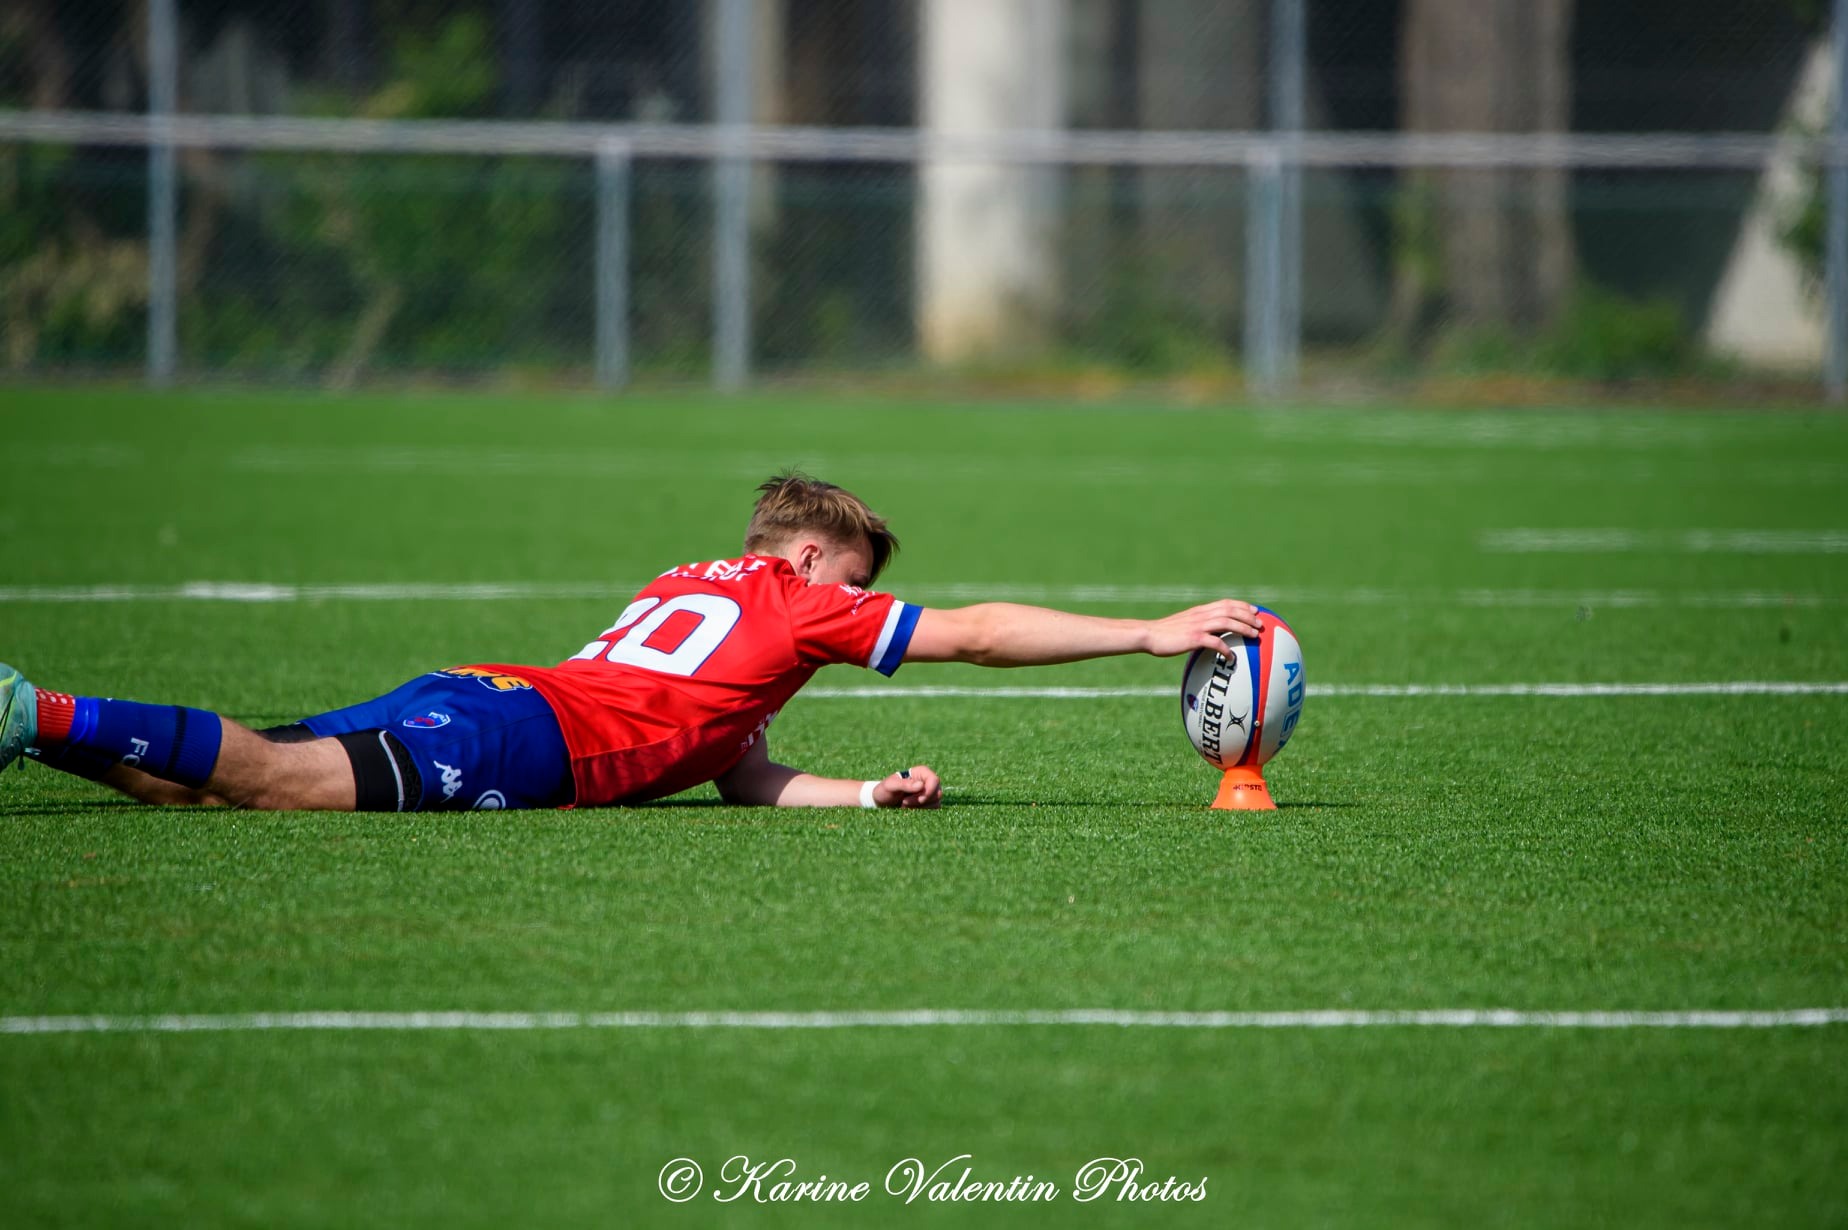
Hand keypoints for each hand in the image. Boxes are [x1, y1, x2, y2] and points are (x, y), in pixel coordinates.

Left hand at [872, 766, 941, 808]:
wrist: (882, 801)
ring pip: (936, 802)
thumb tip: (921, 785)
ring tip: (905, 805)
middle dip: (921, 801)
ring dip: (921, 807)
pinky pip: (933, 809)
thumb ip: (904, 784)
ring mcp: (929, 793)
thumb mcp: (890, 786)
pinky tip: (910, 809)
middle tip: (905, 802)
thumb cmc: (885, 790)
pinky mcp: (928, 803)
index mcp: (921, 772)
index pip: (934, 780)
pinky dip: (922, 811)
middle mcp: (927, 781)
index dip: (929, 791)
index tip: (917, 799)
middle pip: (937, 793)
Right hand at [1143, 600, 1263, 656]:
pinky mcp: (1193, 638)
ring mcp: (1198, 625)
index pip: (1225, 603)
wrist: (1149, 635)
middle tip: (1261, 624)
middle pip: (1230, 610)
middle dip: (1248, 615)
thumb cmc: (1164, 633)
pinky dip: (1227, 650)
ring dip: (1243, 628)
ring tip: (1255, 636)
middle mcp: (1201, 615)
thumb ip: (1197, 626)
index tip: (1254, 610)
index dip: (1242, 605)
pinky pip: (1216, 643)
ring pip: (1227, 622)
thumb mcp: (1183, 624)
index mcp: (1200, 610)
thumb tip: (1210, 634)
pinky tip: (1232, 658)